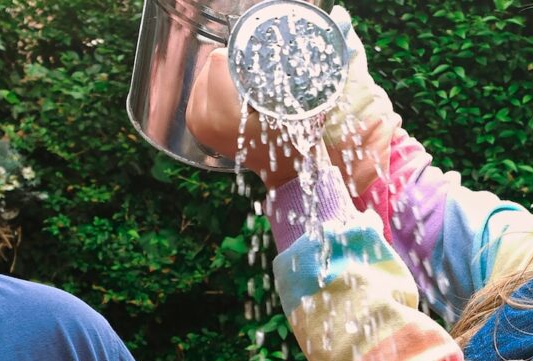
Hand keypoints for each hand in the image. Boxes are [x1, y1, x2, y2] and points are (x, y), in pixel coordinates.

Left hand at [185, 7, 397, 193]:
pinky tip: (236, 94)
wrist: (287, 171)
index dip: (244, 58)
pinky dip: (217, 85)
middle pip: (210, 62)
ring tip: (248, 88)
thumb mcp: (310, 99)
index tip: (261, 68)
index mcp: (222, 115)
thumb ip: (322, 60)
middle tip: (256, 80)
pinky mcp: (193, 123)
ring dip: (225, 75)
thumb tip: (340, 16)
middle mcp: (202, 119)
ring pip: (205, 72)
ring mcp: (195, 123)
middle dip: (234, 66)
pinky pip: (201, 85)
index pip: (219, 59)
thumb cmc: (297, 139)